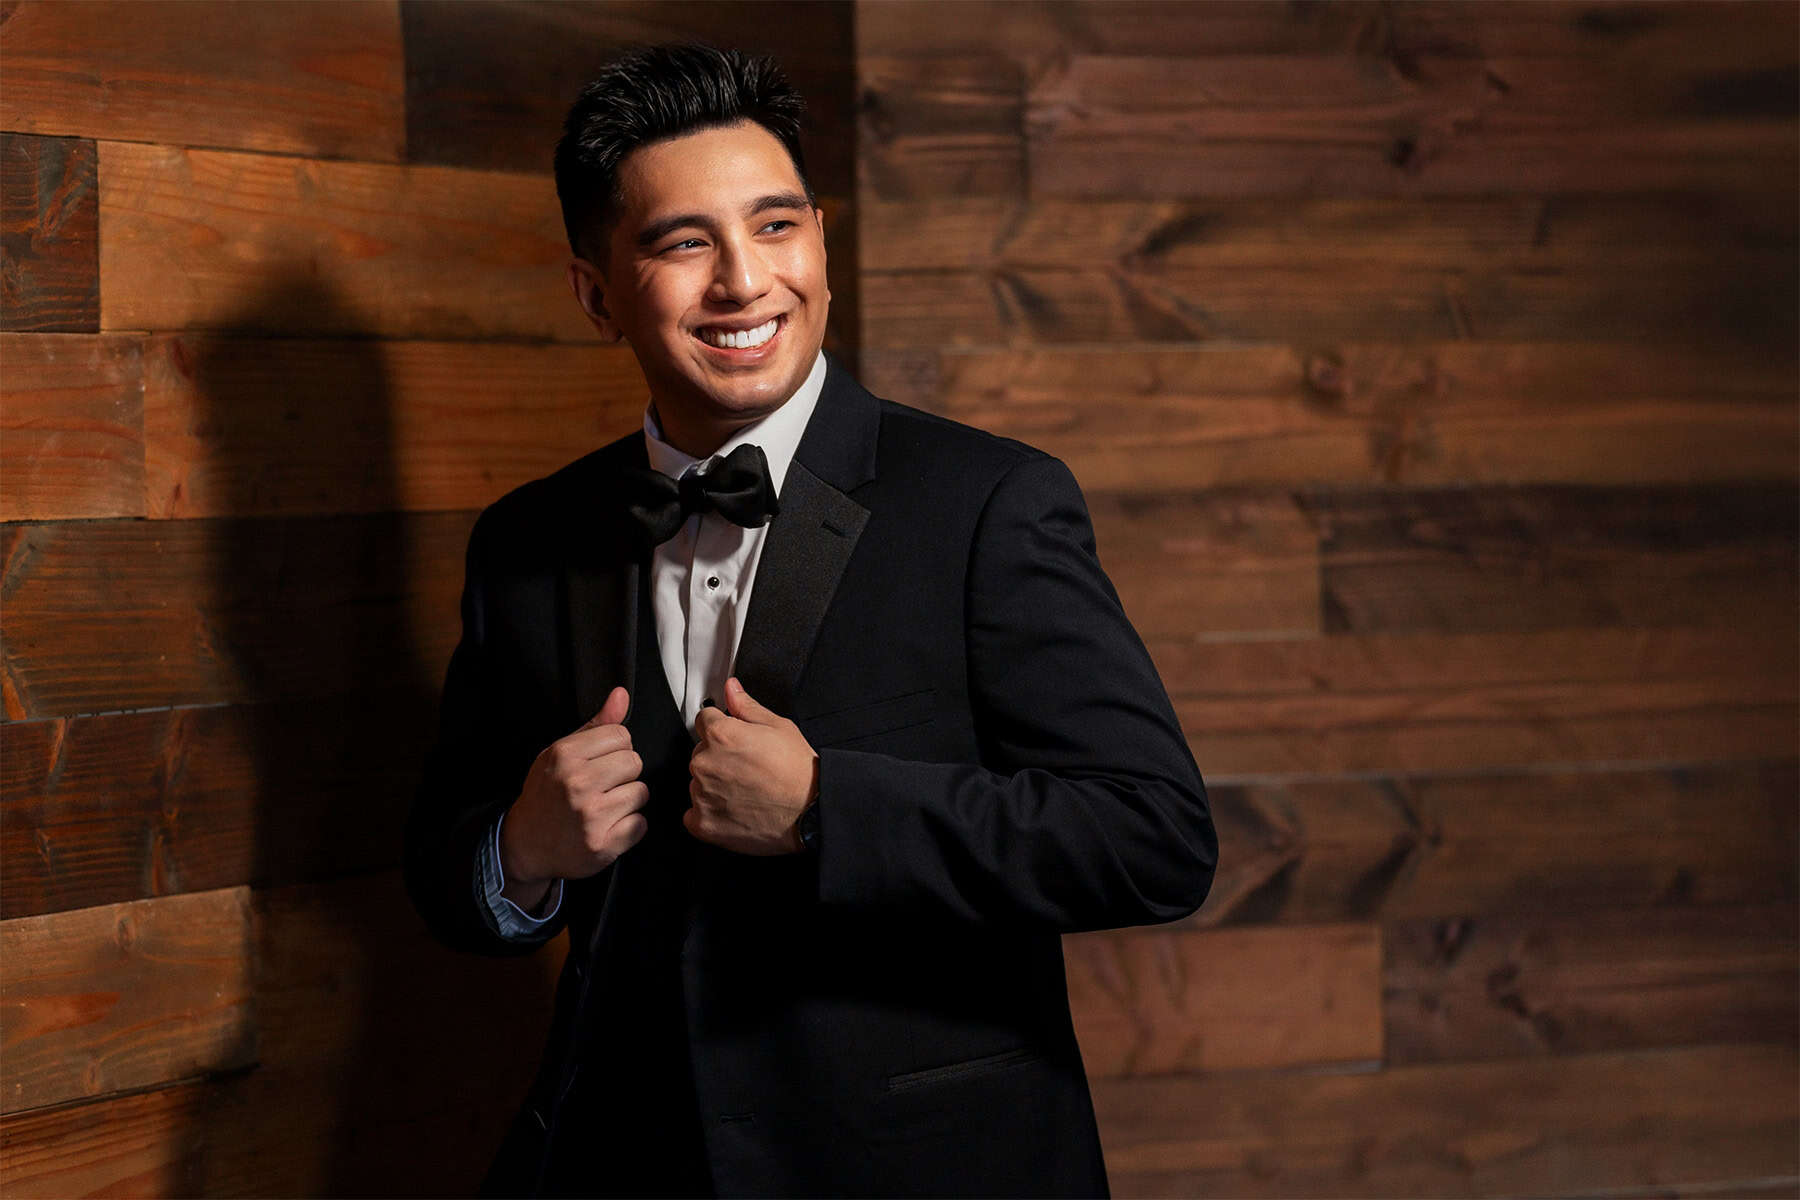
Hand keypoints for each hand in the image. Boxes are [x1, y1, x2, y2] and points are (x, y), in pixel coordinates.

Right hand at [499, 686, 648, 908]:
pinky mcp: (603, 844)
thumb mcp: (561, 753)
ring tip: (605, 806)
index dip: (616, 749)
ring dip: (628, 800)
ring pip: (641, 792)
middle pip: (635, 762)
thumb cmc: (546, 794)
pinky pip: (641, 824)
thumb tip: (621, 694)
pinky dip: (629, 827)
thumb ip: (595, 725)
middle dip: (624, 773)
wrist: (524, 844)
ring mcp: (591, 816)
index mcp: (565, 755)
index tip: (601, 763)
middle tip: (603, 786)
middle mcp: (577, 783)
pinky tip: (608, 826)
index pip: (621, 735)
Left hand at [686, 678, 818, 855]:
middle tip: (747, 768)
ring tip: (746, 791)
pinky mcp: (703, 823)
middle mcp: (705, 763)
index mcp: (720, 735)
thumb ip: (746, 706)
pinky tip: (735, 811)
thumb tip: (731, 688)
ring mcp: (702, 795)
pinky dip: (710, 813)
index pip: (704, 720)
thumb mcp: (778, 726)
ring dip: (714, 785)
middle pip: (701, 752)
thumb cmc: (798, 771)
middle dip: (719, 757)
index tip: (736, 741)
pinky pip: (695, 815)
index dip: (723, 728)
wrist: (810, 812)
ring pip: (698, 783)